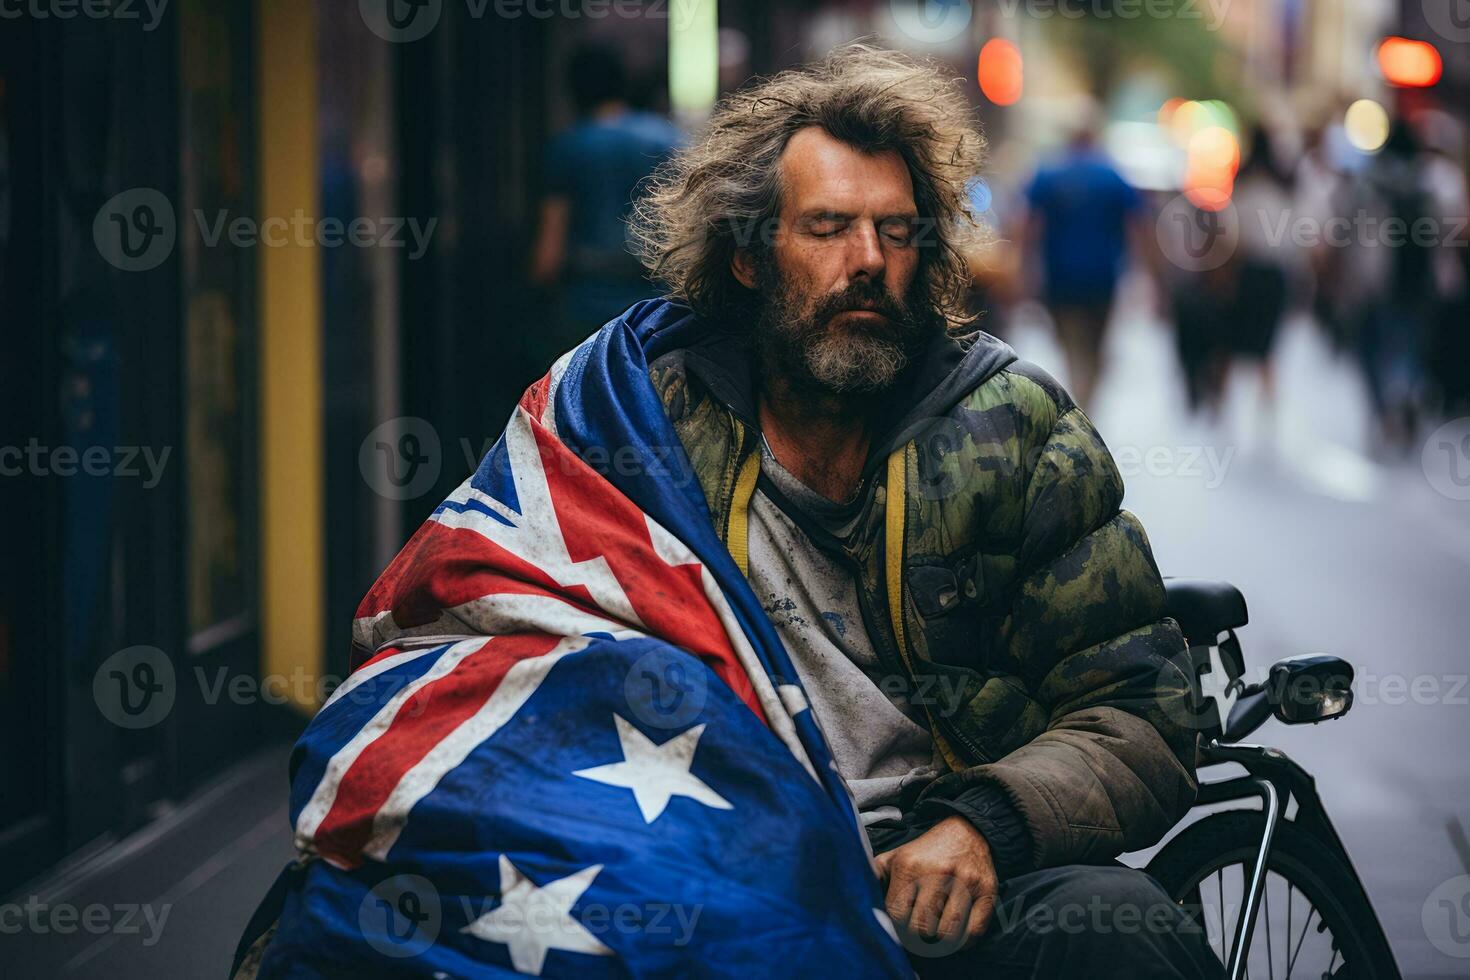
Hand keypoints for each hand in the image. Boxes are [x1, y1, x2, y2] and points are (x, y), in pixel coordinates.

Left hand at [874, 815, 998, 953]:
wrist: (966, 830)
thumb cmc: (925, 852)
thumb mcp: (895, 857)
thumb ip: (874, 876)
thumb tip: (859, 898)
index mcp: (910, 866)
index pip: (897, 914)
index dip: (896, 926)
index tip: (900, 926)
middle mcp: (938, 873)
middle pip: (921, 928)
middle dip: (916, 936)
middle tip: (917, 933)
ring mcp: (965, 883)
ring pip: (947, 933)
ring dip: (939, 942)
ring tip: (935, 935)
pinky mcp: (987, 892)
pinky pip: (974, 932)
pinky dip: (963, 942)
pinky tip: (956, 937)